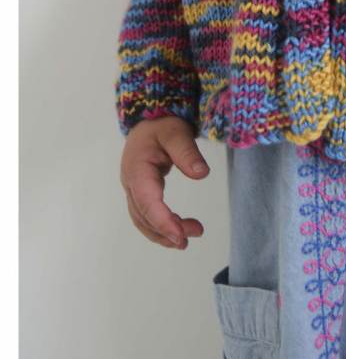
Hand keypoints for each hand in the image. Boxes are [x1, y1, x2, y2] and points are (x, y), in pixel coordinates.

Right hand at [119, 116, 209, 249]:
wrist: (150, 119)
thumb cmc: (163, 125)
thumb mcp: (177, 132)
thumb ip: (187, 152)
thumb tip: (201, 174)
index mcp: (137, 169)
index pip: (147, 201)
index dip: (163, 221)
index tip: (181, 236)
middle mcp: (130, 183)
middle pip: (143, 215)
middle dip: (165, 231)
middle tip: (192, 237)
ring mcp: (133, 189)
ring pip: (142, 219)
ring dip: (162, 233)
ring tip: (188, 239)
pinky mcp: (140, 192)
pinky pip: (146, 214)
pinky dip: (160, 226)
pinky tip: (178, 230)